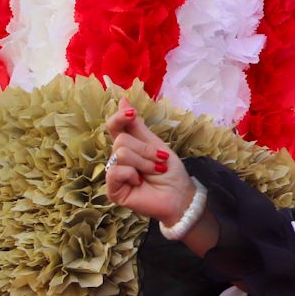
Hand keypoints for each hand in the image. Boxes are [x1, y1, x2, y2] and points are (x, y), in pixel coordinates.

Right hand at [104, 97, 193, 226]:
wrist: (180, 195)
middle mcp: (118, 159)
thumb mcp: (156, 144)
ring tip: (153, 172)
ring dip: (143, 163)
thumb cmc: (170, 171)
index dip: (120, 117)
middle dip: (145, 150)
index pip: (114, 126)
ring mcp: (115, 174)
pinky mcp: (113, 190)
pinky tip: (140, 183)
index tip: (131, 113)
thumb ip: (137, 125)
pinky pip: (116, 172)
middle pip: (122, 140)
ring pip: (121, 154)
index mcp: (128, 146)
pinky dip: (132, 175)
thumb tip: (123, 100)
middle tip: (159, 162)